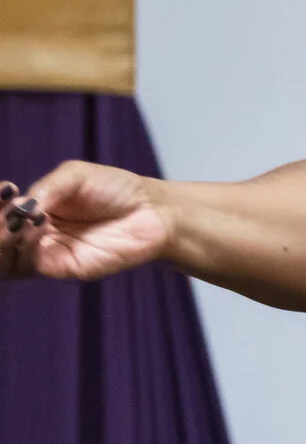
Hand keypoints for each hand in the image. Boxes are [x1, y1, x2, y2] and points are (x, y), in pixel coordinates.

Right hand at [0, 161, 172, 282]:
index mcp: (33, 209)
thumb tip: (17, 207)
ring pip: (2, 256)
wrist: (152, 211)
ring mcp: (43, 252)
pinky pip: (25, 265)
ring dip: (1, 238)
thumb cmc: (116, 189)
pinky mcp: (57, 268)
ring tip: (15, 220)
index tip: (4, 189)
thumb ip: (45, 188)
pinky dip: (21, 248)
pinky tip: (36, 228)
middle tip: (7, 210)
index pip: (0, 212)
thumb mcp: (76, 176)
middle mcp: (32, 233)